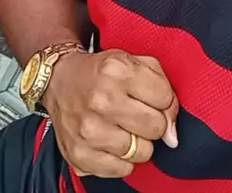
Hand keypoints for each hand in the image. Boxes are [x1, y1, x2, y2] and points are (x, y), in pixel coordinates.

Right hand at [44, 49, 177, 178]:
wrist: (58, 81)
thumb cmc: (100, 72)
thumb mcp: (132, 61)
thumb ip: (162, 87)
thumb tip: (172, 134)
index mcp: (117, 70)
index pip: (164, 98)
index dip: (161, 98)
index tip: (148, 96)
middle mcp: (102, 100)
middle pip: (156, 127)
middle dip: (151, 121)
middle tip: (135, 112)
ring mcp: (89, 130)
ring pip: (142, 152)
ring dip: (137, 142)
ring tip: (122, 126)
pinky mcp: (80, 154)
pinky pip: (122, 170)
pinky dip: (121, 159)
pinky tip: (111, 141)